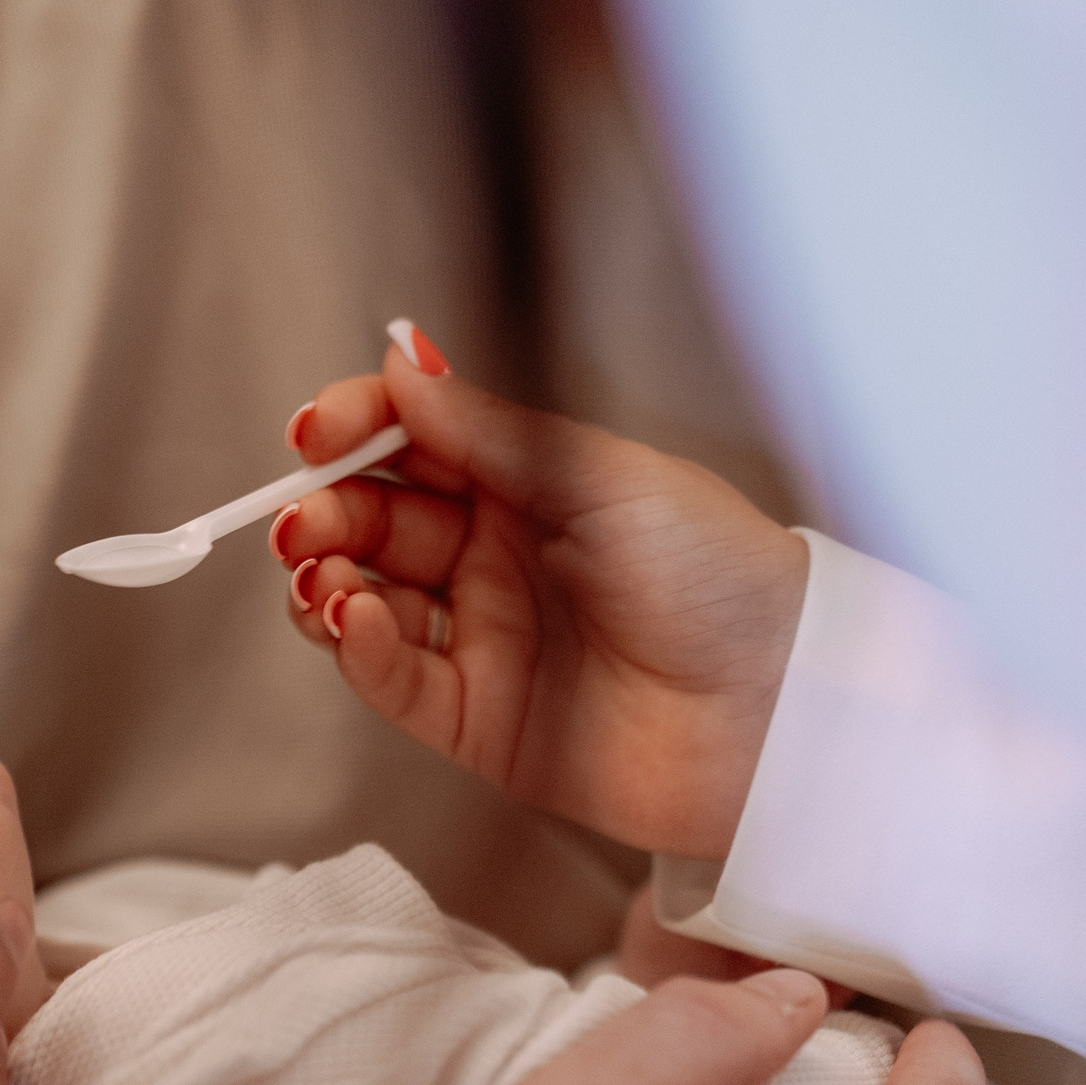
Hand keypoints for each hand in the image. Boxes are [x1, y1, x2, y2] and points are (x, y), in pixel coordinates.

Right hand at [272, 334, 808, 857]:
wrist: (780, 705)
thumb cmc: (721, 575)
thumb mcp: (597, 475)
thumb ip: (486, 431)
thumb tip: (398, 362)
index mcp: (531, 486)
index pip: (414, 445)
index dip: (356, 433)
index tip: (316, 432)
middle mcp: (499, 559)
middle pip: (375, 521)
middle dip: (326, 510)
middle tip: (306, 515)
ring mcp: (485, 640)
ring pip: (365, 601)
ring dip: (325, 580)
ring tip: (323, 573)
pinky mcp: (479, 722)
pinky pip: (395, 681)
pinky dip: (358, 649)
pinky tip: (354, 618)